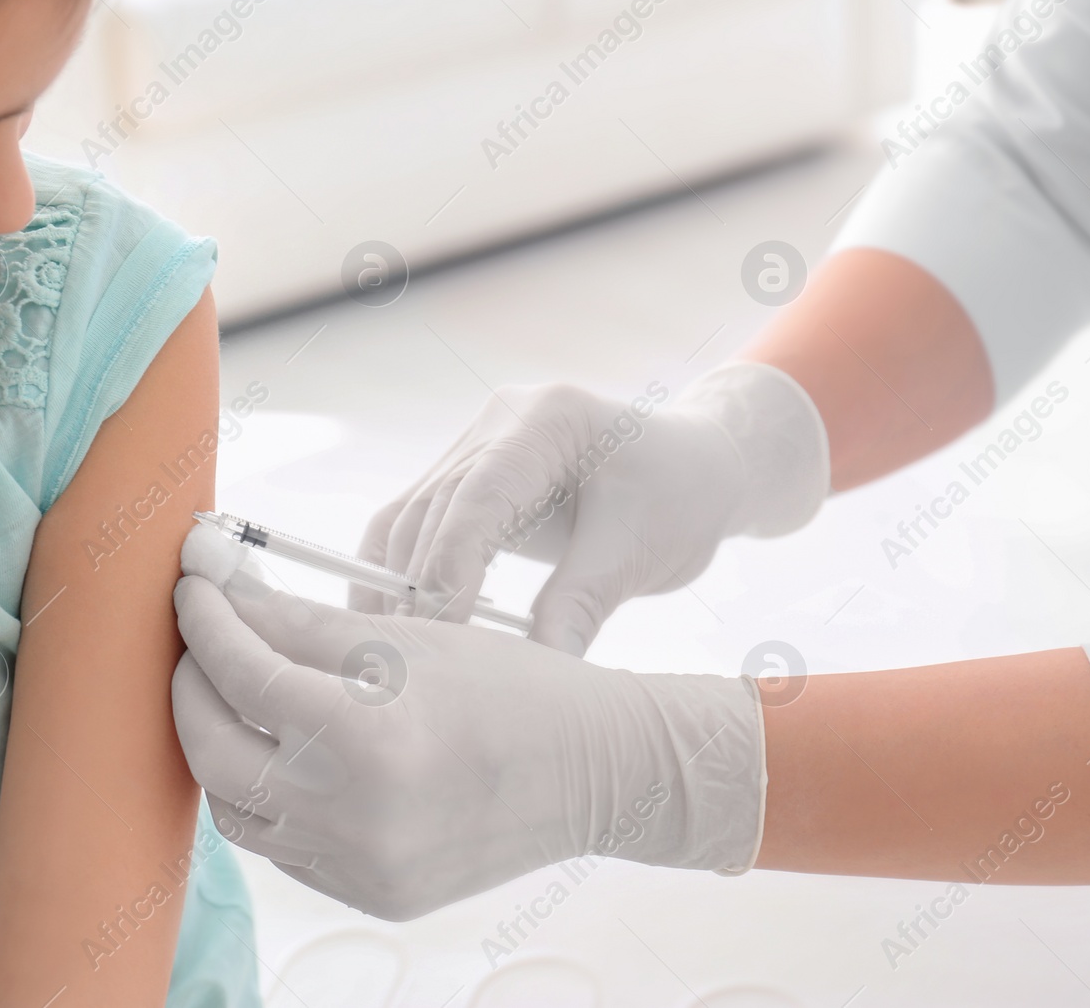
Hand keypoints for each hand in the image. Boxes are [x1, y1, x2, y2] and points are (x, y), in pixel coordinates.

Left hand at [172, 523, 764, 920]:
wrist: (596, 772)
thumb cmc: (512, 689)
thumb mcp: (408, 638)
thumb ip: (299, 620)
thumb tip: (217, 591)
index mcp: (366, 736)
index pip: (242, 671)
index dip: (205, 621)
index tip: (191, 588)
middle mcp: (352, 815)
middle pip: (212, 749)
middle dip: (192, 685)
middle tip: (201, 640)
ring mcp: (357, 868)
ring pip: (235, 809)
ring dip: (221, 746)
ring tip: (241, 697)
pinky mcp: (368, 894)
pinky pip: (282, 846)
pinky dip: (270, 796)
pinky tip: (291, 754)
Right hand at [355, 363, 829, 653]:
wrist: (696, 469)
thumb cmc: (681, 499)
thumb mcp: (639, 553)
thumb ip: (581, 605)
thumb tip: (536, 671)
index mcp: (549, 418)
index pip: (479, 496)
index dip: (450, 567)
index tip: (445, 635)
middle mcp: (501, 418)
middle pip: (435, 506)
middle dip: (415, 586)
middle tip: (407, 662)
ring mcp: (479, 440)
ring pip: (410, 514)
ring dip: (394, 584)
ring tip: (393, 655)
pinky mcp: (470, 471)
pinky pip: (418, 520)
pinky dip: (404, 571)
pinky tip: (398, 625)